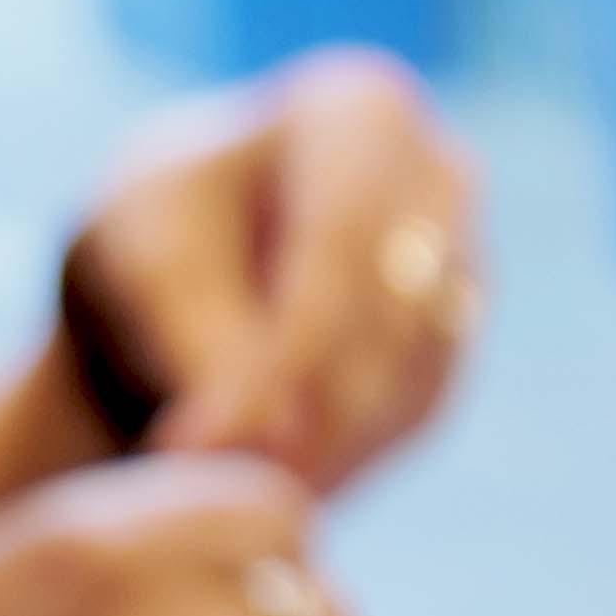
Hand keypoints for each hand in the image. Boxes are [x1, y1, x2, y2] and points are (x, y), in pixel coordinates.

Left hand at [72, 51, 484, 489]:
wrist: (189, 266)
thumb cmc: (160, 235)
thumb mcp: (151, 266)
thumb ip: (203, 348)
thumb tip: (265, 451)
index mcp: (363, 115)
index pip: (339, 242)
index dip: (279, 354)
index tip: (203, 444)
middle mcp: (440, 181)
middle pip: (388, 315)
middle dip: (303, 417)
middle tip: (220, 495)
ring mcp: (464, 265)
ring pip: (408, 378)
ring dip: (322, 451)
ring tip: (234, 500)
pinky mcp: (454, 346)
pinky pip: (413, 417)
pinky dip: (344, 458)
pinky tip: (278, 488)